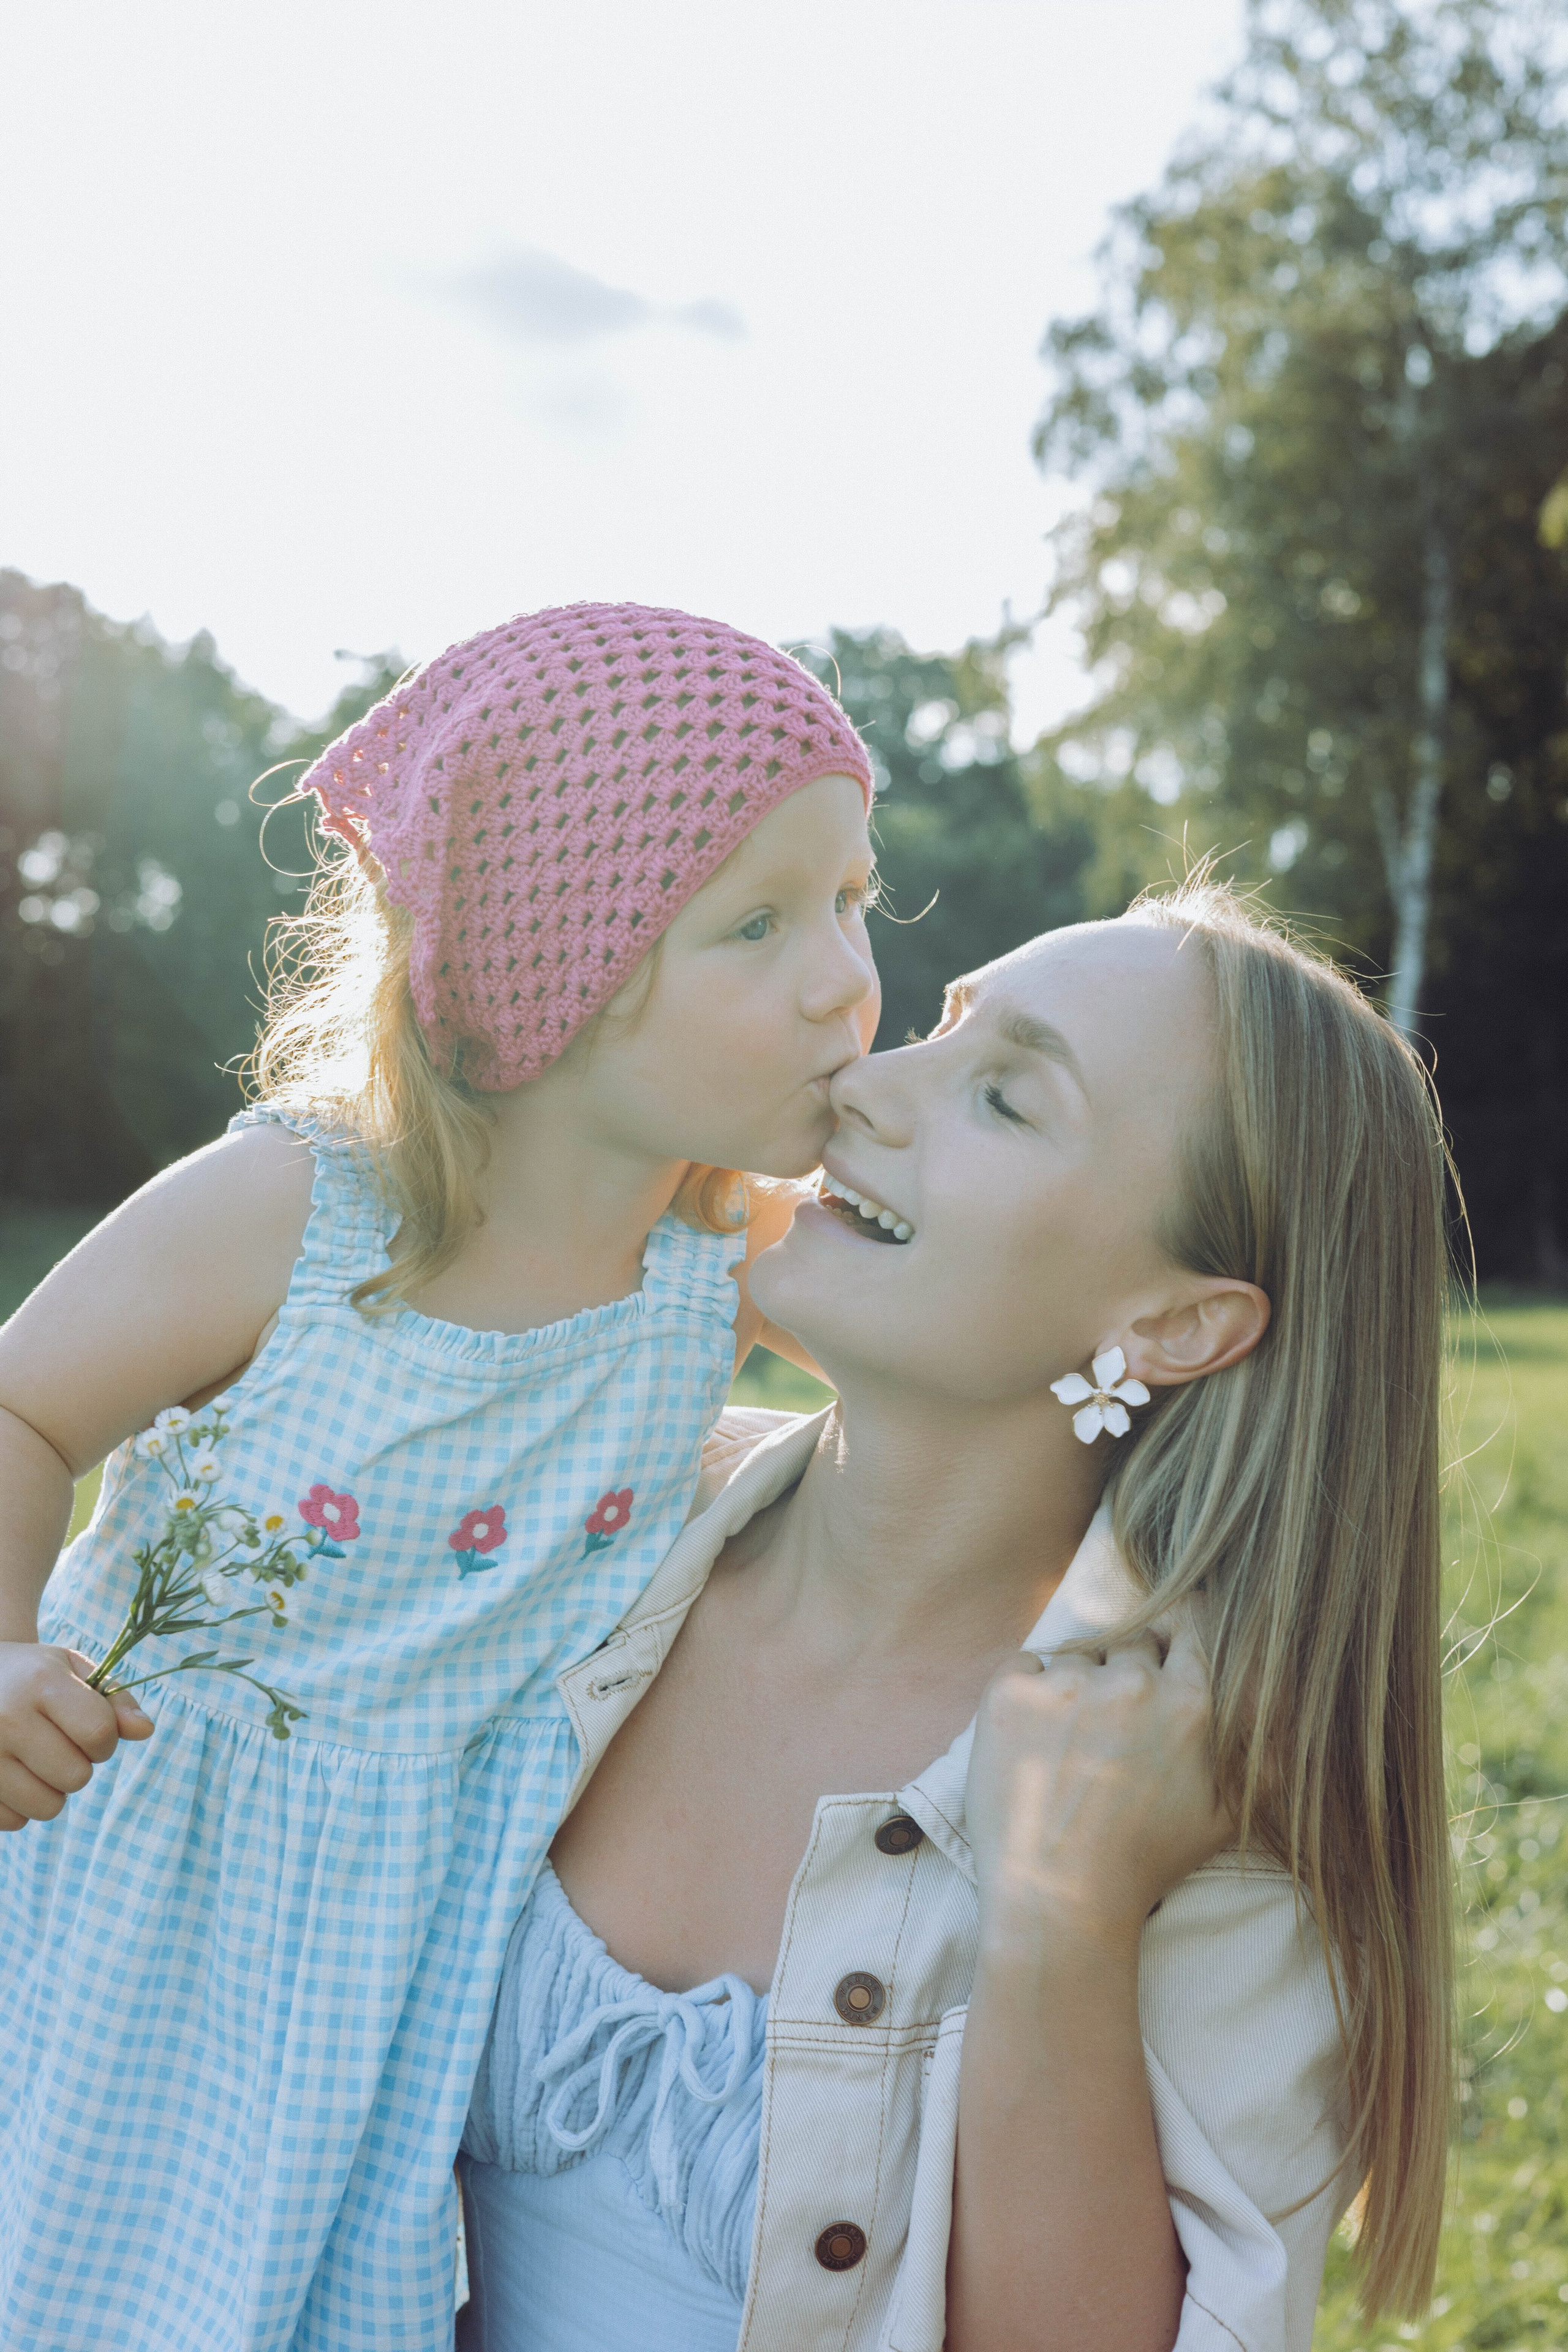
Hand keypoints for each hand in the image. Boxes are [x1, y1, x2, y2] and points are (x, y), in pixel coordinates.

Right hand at [0, 1643, 152, 1829]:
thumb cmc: (32, 1677)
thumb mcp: (72, 1670)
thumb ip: (114, 1700)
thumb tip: (145, 1730)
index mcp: (40, 1683)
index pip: (99, 1733)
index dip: (105, 1741)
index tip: (91, 1732)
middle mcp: (7, 1719)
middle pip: (76, 1777)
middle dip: (79, 1765)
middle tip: (58, 1745)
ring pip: (47, 1807)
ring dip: (52, 1790)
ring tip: (37, 1761)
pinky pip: (14, 1821)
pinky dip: (21, 1806)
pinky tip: (13, 1775)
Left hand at [965, 1625, 1229, 1963]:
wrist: (1059, 1897)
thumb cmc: (1145, 1861)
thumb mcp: (1229, 1814)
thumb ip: (1262, 1751)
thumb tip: (1279, 1699)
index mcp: (1191, 1703)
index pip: (1189, 1628)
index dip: (1174, 1642)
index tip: (1161, 1660)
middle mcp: (1132, 1682)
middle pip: (1132, 1642)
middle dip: (1125, 1674)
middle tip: (1111, 1728)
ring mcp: (1067, 1684)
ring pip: (1077, 1657)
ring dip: (1075, 1689)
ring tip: (1070, 1749)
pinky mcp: (1010, 1692)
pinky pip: (1024, 1664)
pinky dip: (1026, 1693)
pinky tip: (1034, 1742)